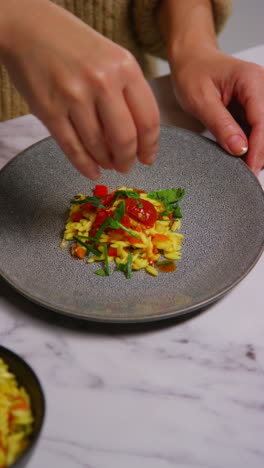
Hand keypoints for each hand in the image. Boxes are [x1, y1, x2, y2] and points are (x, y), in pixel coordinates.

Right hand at [0, 0, 159, 178]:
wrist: (28, 27)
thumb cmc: (73, 45)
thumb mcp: (111, 58)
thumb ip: (127, 92)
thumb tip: (139, 137)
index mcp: (125, 67)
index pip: (148, 119)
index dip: (149, 146)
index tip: (147, 157)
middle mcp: (102, 81)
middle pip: (125, 139)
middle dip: (127, 160)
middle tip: (125, 166)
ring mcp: (73, 96)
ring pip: (98, 146)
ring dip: (106, 162)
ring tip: (107, 163)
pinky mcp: (49, 110)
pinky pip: (72, 148)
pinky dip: (85, 165)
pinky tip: (92, 171)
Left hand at [170, 48, 263, 174]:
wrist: (191, 60)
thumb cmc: (193, 73)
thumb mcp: (201, 100)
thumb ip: (221, 125)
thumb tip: (240, 149)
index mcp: (251, 81)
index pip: (262, 120)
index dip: (258, 148)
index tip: (251, 169)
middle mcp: (262, 87)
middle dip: (261, 152)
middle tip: (248, 173)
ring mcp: (260, 97)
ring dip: (258, 148)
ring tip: (245, 167)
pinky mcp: (255, 107)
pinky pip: (259, 128)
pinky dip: (253, 143)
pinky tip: (244, 156)